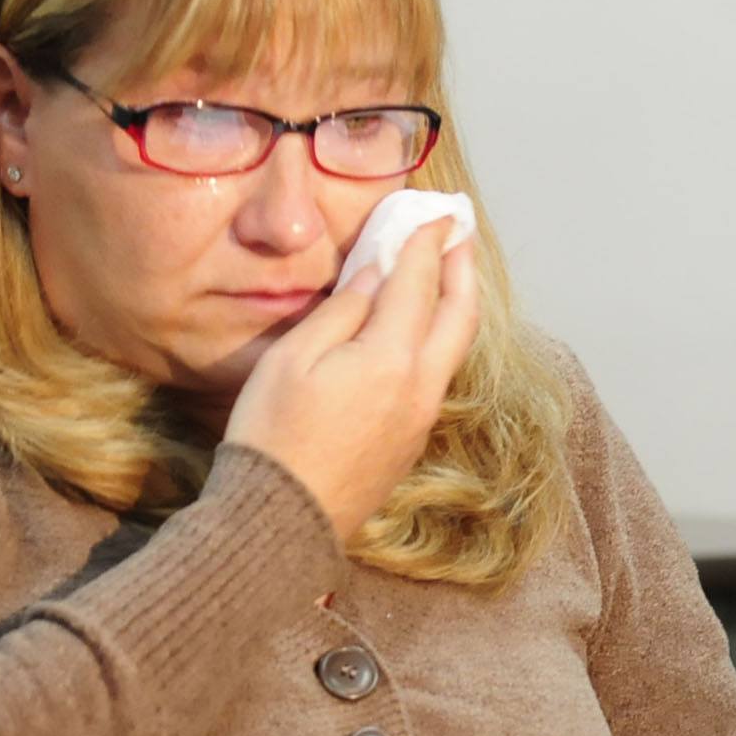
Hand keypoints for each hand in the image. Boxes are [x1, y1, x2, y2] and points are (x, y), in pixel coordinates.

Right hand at [224, 219, 477, 541]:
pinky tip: (422, 330)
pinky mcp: (410, 441)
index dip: (428, 244)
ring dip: (456, 304)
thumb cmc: (273, 434)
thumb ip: (341, 311)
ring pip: (454, 348)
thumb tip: (376, 276)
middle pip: (460, 315)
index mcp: (391, 358)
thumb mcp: (293, 359)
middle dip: (462, 269)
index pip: (420, 284)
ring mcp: (421, 418)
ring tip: (449, 275)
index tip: (437, 214)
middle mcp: (420, 386)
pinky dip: (439, 338)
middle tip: (459, 234)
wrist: (282, 520)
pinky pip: (438, 375)